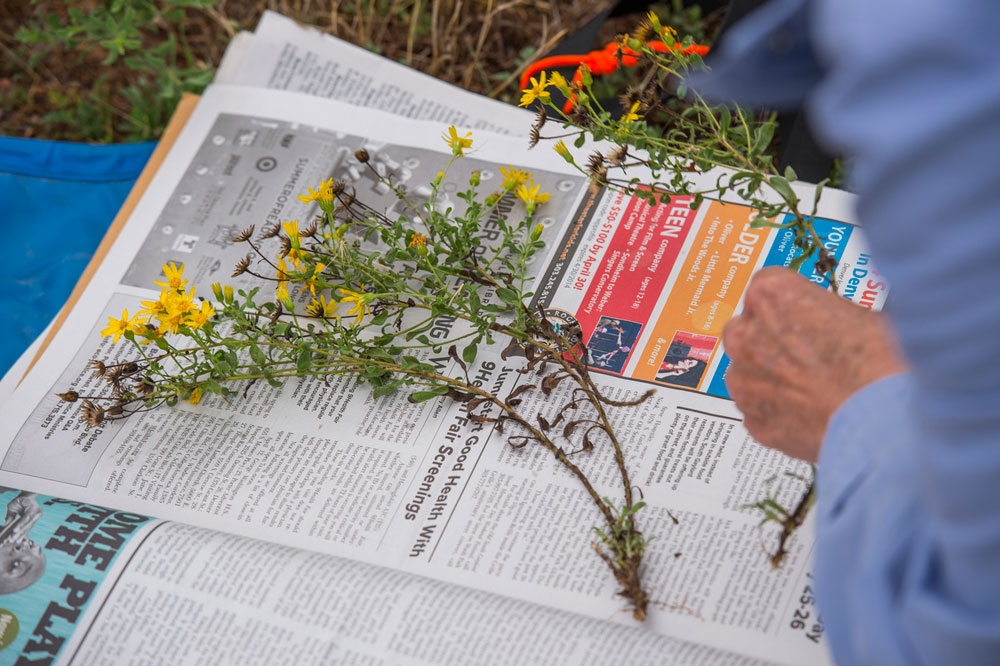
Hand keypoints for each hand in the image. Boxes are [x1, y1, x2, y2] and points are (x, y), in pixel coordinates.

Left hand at [3, 492, 41, 541]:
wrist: (27, 498)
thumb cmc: (19, 501)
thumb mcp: (12, 505)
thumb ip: (10, 514)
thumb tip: (6, 524)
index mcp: (34, 508)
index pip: (27, 518)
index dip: (21, 525)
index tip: (14, 531)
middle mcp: (37, 514)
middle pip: (27, 525)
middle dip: (19, 533)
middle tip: (11, 539)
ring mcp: (36, 518)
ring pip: (27, 528)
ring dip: (20, 536)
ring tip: (13, 541)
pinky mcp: (33, 522)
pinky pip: (27, 529)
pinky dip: (22, 534)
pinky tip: (17, 540)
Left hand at [722, 268, 907, 462]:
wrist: (883, 420)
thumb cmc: (880, 362)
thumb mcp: (863, 312)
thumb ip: (828, 310)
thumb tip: (840, 315)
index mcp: (771, 295)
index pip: (765, 287)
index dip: (788, 303)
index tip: (802, 313)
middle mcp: (747, 336)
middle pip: (746, 329)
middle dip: (769, 339)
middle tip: (806, 351)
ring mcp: (746, 382)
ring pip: (747, 372)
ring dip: (769, 377)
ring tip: (812, 386)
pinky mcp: (754, 422)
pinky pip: (759, 411)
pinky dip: (778, 413)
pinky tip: (810, 413)